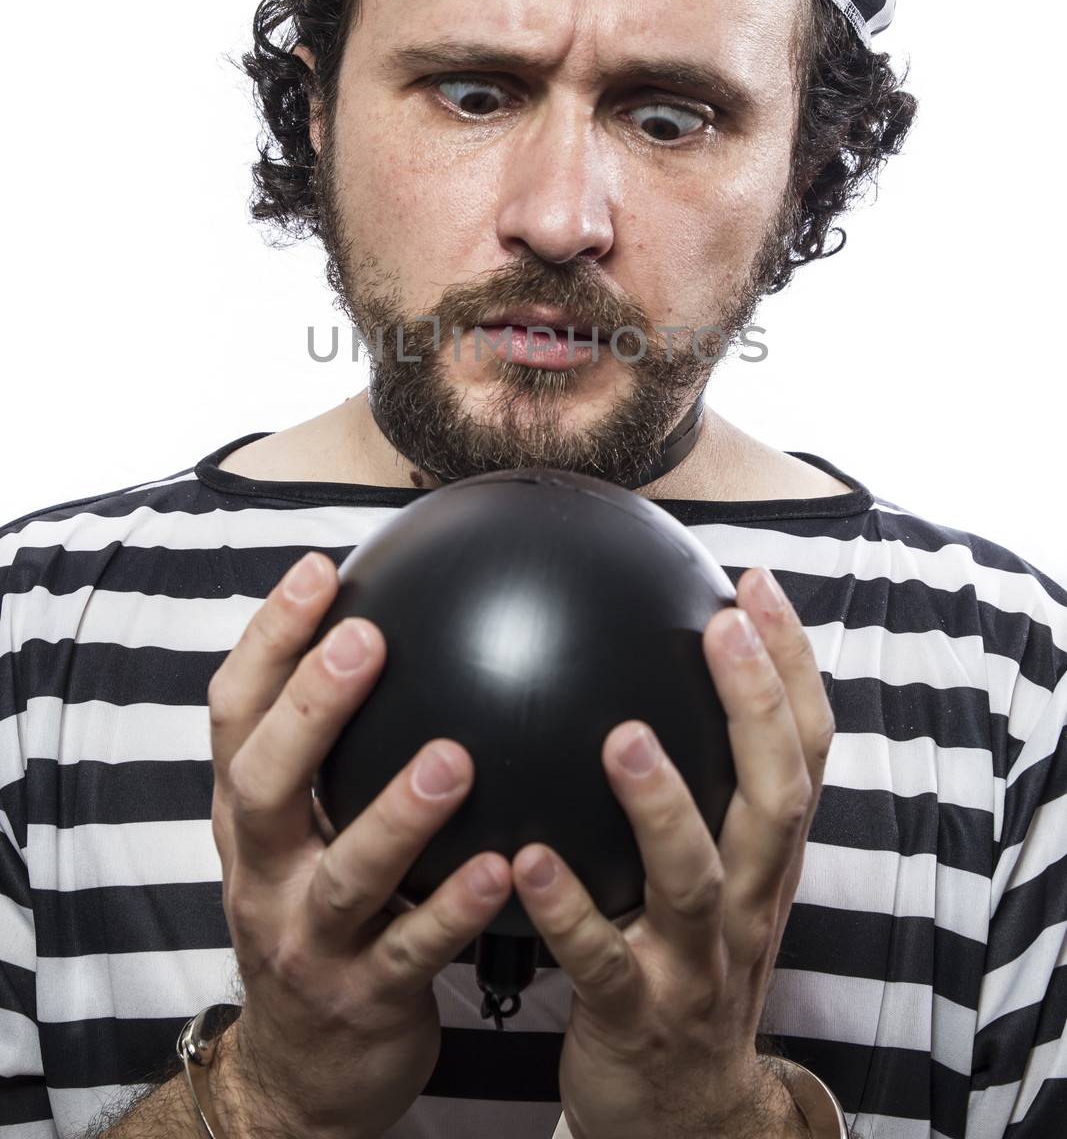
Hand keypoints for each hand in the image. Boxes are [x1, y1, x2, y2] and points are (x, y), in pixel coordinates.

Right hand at [205, 551, 513, 1138]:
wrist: (303, 1075)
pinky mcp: (361, 999)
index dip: (268, 640)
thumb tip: (397, 622)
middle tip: (369, 639)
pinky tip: (504, 867)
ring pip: (347, 872)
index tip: (318, 569)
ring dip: (398, 812)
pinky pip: (414, 952)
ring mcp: (306, 940)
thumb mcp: (305, 834)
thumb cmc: (320, 916)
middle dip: (311, 707)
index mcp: (247, 818)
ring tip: (456, 758)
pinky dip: (454, 909)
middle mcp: (262, 871)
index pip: (234, 715)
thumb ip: (335, 750)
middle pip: (265, 781)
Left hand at [511, 567, 833, 1138]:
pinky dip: (571, 910)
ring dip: (663, 805)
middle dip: (756, 710)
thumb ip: (698, 789)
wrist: (685, 1116)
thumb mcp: (711, 876)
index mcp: (766, 860)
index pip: (806, 752)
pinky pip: (601, 960)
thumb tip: (644, 670)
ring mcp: (697, 962)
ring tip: (622, 736)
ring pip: (695, 879)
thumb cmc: (684, 963)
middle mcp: (748, 902)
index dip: (793, 669)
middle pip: (775, 799)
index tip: (757, 586)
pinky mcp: (636, 1015)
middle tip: (723, 629)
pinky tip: (531, 860)